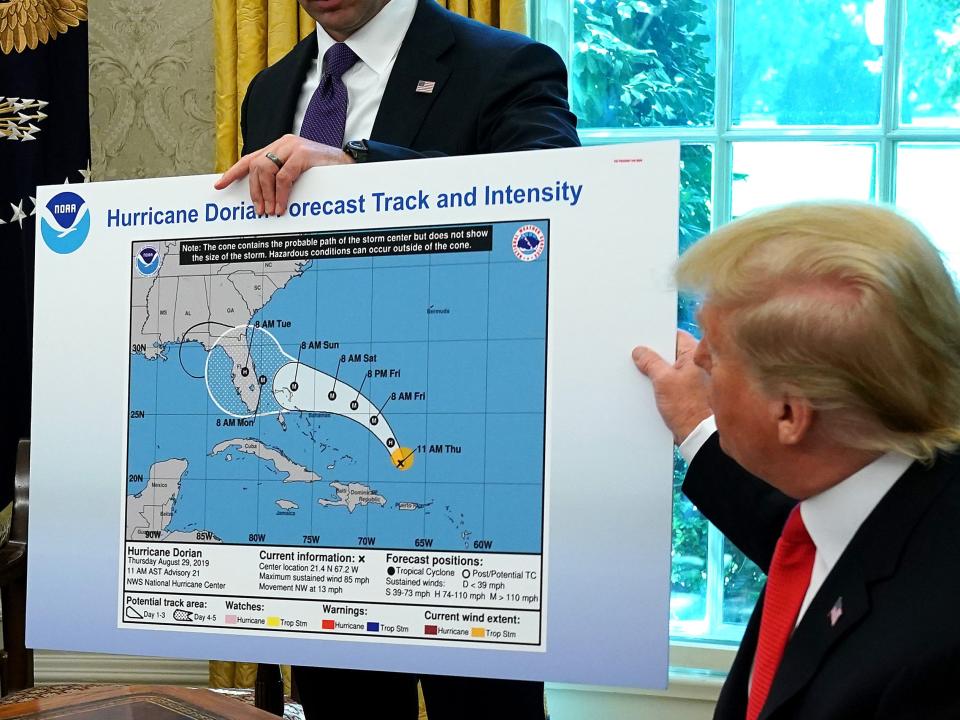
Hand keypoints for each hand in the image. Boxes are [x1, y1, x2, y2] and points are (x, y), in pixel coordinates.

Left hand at [214, 134, 354, 215]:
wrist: (351, 164)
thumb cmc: (326, 172)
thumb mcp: (299, 174)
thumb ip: (281, 177)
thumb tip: (264, 199)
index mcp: (280, 147)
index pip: (250, 159)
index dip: (233, 173)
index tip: (219, 185)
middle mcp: (283, 143)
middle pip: (256, 167)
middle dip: (255, 191)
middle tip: (260, 210)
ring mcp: (293, 146)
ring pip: (266, 170)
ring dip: (266, 194)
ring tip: (271, 211)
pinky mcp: (303, 154)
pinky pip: (284, 177)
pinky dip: (280, 194)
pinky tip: (282, 206)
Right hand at [632, 330, 710, 444]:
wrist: (698, 435)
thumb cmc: (689, 408)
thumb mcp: (663, 380)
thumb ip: (650, 362)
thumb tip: (640, 352)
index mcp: (694, 356)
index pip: (675, 336)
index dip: (658, 336)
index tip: (642, 339)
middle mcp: (695, 365)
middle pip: (670, 353)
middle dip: (654, 356)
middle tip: (638, 357)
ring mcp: (691, 379)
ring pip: (669, 368)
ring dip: (656, 371)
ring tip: (641, 373)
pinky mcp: (686, 393)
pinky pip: (670, 382)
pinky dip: (660, 383)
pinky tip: (649, 388)